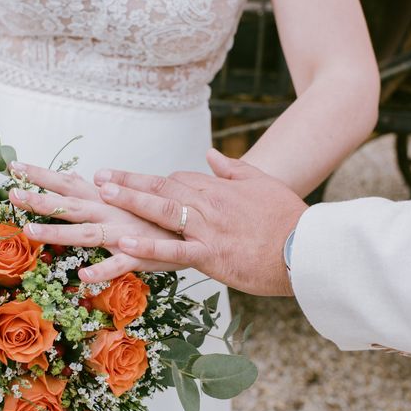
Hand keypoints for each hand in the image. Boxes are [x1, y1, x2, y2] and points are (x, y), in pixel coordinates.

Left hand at [8, 162, 183, 274]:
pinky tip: (84, 277)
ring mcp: (121, 234)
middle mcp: (109, 213)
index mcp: (104, 199)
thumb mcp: (128, 198)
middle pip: (69, 206)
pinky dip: (103, 271)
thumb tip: (83, 178)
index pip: (67, 183)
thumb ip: (104, 190)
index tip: (13, 166)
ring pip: (84, 234)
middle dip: (39, 200)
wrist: (195, 225)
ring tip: (30, 231)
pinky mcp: (137, 257)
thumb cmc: (157, 213)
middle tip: (12, 193)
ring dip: (57, 232)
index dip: (40, 175)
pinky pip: (117, 266)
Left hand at [84, 149, 307, 295]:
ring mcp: (208, 230)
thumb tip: (211, 154)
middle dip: (130, 181)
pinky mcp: (211, 256)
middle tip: (101, 178)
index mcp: (221, 188)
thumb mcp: (263, 183)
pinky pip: (174, 249)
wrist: (309, 250)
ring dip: (132, 200)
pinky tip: (126, 240)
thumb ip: (233, 168)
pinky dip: (149, 244)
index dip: (156, 181)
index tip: (135, 183)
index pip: (180, 178)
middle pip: (164, 187)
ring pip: (163, 210)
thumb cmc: (289, 218)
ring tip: (104, 194)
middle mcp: (210, 204)